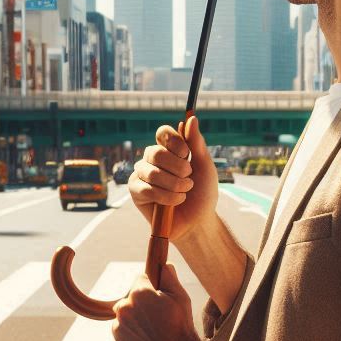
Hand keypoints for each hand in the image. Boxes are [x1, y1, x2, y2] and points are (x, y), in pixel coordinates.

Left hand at [111, 262, 213, 340]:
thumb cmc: (181, 328)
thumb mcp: (181, 297)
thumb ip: (169, 277)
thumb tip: (163, 265)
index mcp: (138, 294)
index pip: (140, 280)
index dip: (151, 289)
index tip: (159, 299)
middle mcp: (123, 310)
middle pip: (129, 301)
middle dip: (141, 306)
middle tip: (158, 319)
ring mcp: (118, 331)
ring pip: (125, 321)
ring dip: (135, 324)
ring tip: (154, 335)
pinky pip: (122, 339)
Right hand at [129, 116, 217, 241]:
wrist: (198, 222)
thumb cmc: (202, 194)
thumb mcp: (205, 167)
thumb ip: (197, 143)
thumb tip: (191, 118)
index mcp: (169, 149)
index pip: (162, 132)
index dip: (174, 142)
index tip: (187, 154)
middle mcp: (153, 158)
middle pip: (156, 152)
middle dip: (178, 168)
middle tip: (189, 178)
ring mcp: (142, 174)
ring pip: (152, 172)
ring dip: (174, 185)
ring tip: (184, 193)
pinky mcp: (136, 191)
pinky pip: (146, 189)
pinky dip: (164, 197)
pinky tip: (173, 203)